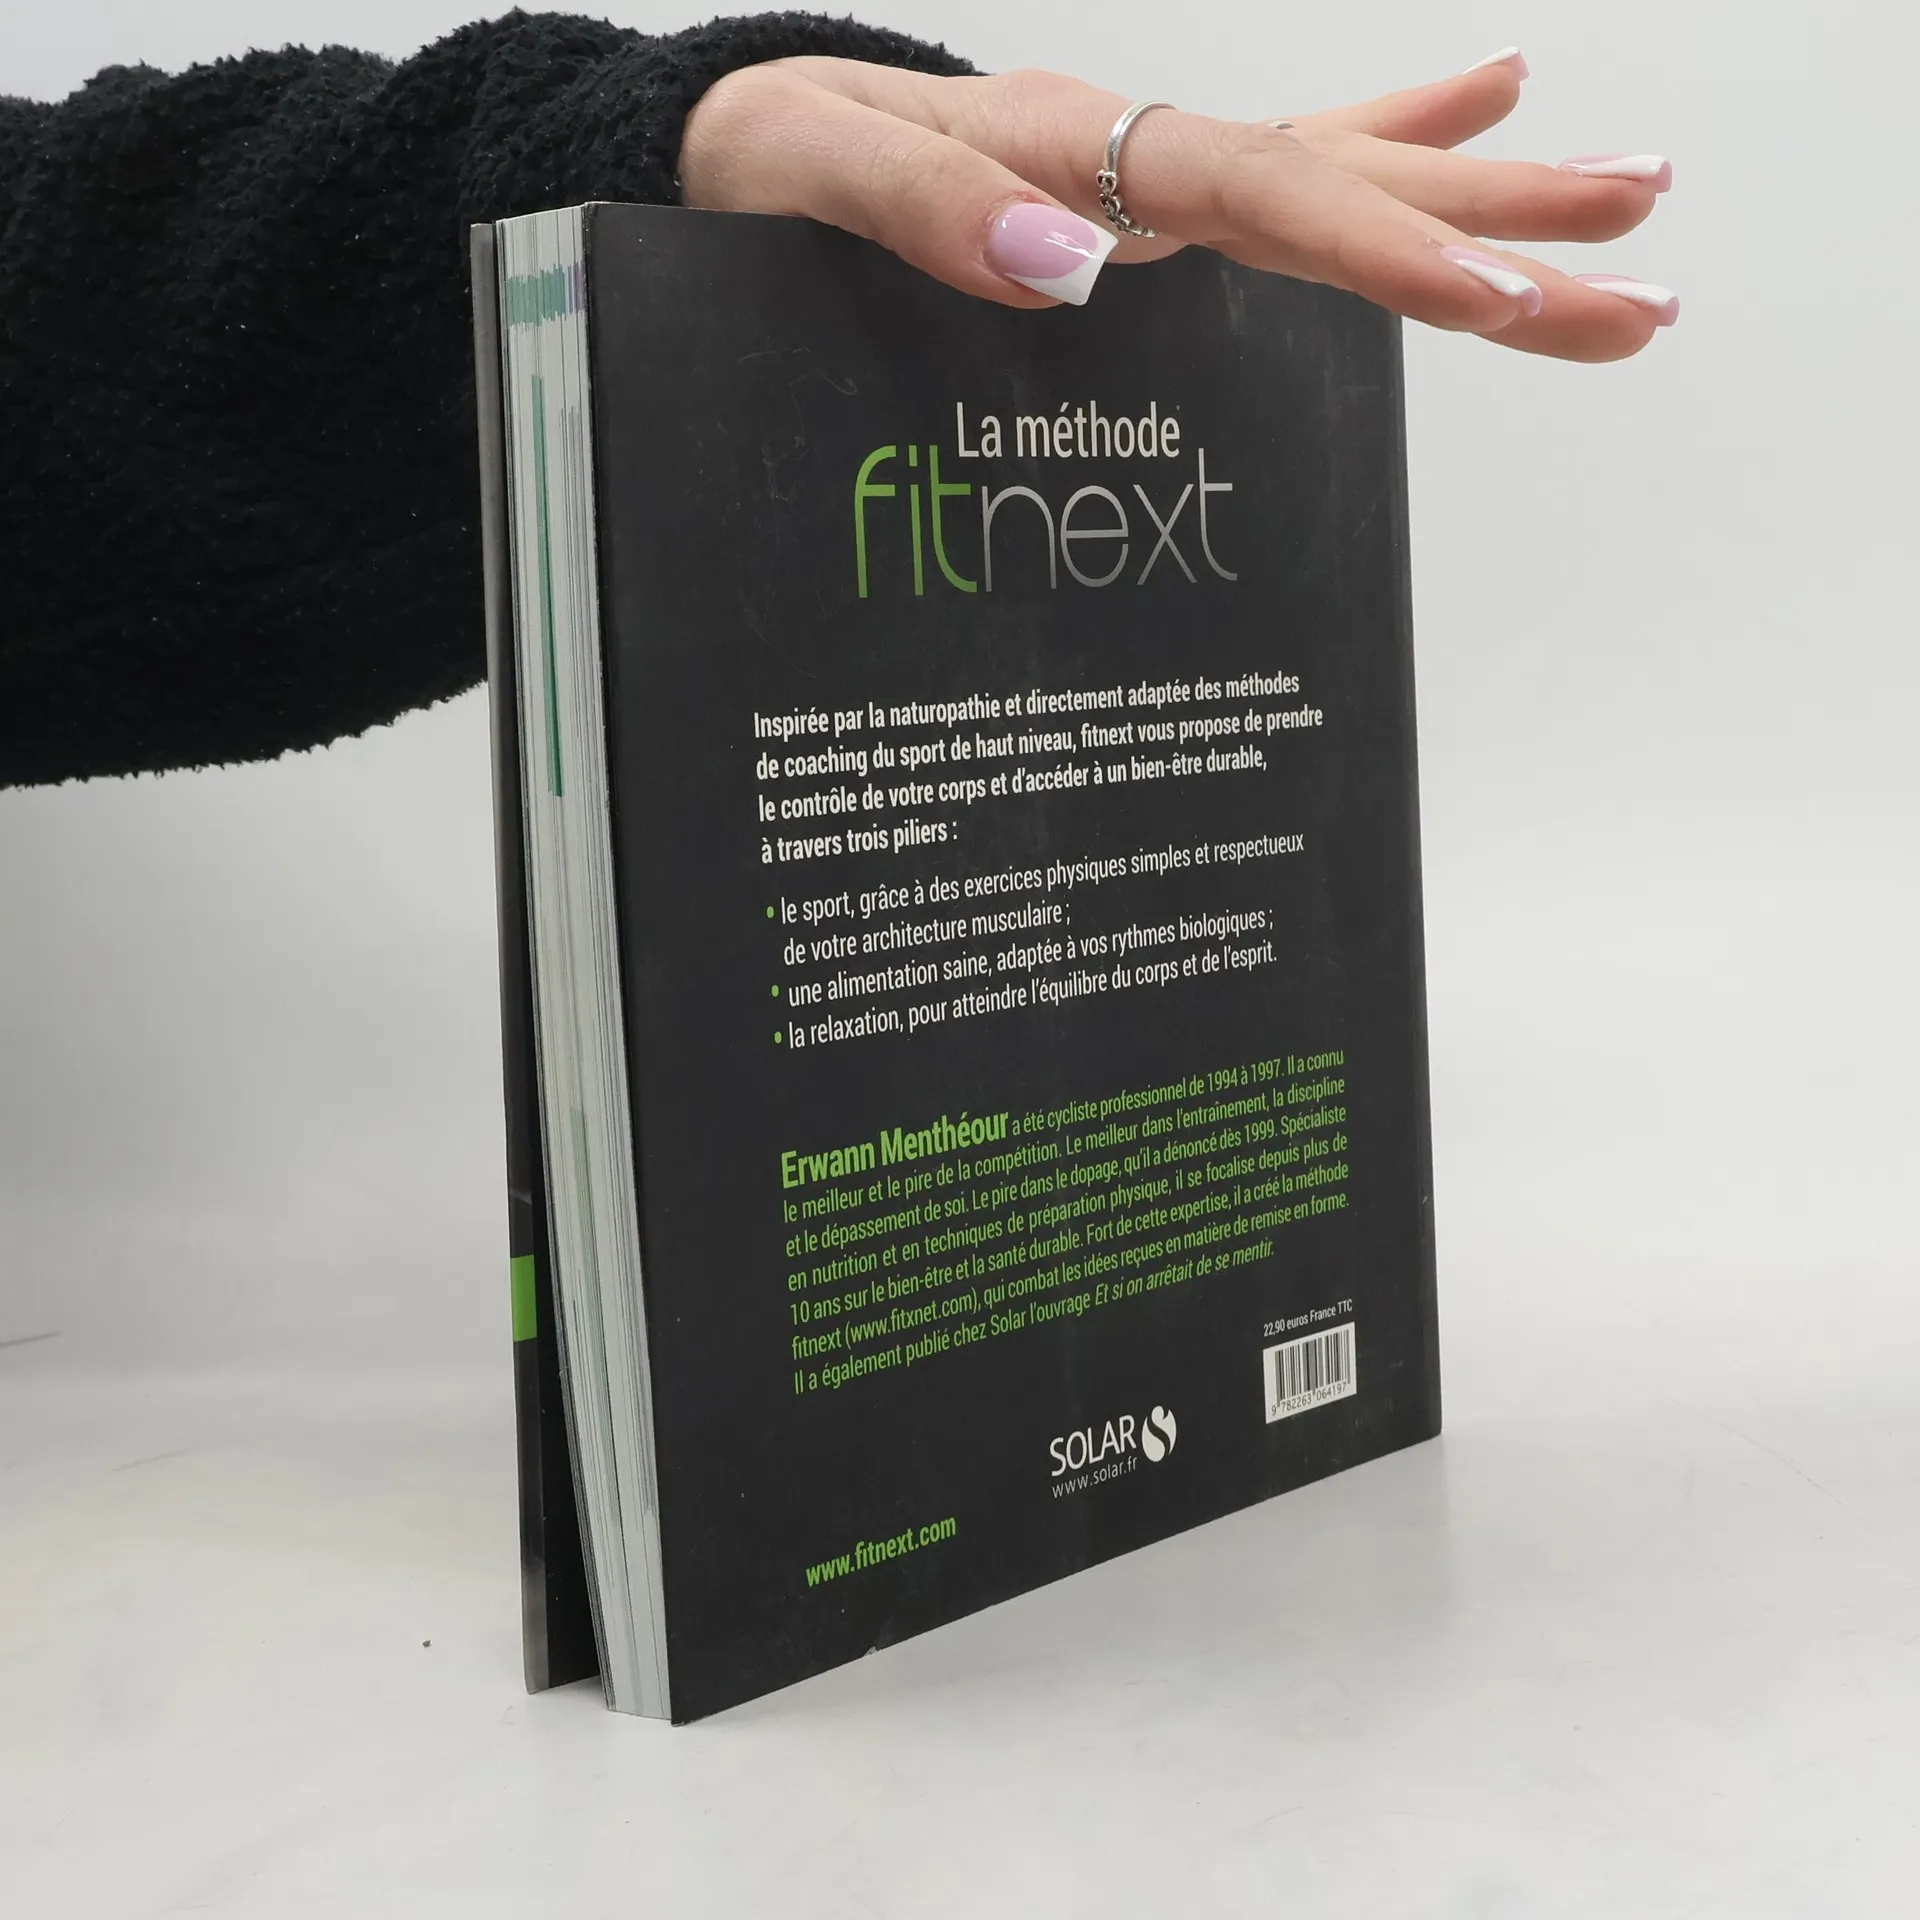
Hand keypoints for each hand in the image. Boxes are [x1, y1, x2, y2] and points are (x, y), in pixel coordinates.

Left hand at [679, 50, 1675, 360]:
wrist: (713, 146)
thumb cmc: (748, 158)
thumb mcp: (800, 175)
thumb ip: (922, 211)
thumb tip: (1073, 270)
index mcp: (1073, 145)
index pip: (1262, 194)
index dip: (1386, 244)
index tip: (1500, 294)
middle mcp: (1133, 151)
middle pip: (1343, 181)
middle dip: (1498, 225)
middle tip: (1643, 259)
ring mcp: (1144, 174)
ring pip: (1342, 177)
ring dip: (1486, 191)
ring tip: (1630, 202)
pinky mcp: (1135, 200)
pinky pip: (1279, 175)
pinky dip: (1383, 143)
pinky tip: (1480, 104)